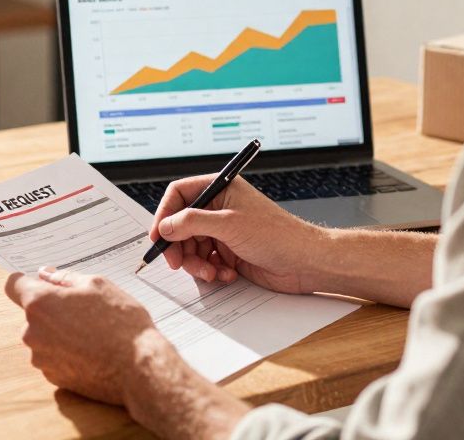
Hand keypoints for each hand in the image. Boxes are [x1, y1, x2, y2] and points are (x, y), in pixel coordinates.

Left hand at [5, 267, 251, 438]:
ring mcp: (41, 358)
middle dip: (50, 308)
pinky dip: (66, 352)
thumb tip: (45, 274)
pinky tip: (91, 350)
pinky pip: (53, 357)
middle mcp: (32, 332)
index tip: (39, 282)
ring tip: (91, 332)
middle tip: (82, 308)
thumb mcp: (97, 285)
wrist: (138, 368)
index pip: (12, 285)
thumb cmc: (120, 322)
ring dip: (58, 332)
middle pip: (32, 313)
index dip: (25, 281)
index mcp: (39, 303)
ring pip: (43, 336)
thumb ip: (65, 277)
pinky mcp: (53, 377)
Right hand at [148, 174, 329, 293]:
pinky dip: (211, 271)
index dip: (164, 214)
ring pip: (191, 247)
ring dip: (197, 263)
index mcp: (220, 189)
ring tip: (211, 273)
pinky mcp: (229, 252)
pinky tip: (227, 275)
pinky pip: (206, 261)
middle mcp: (220, 207)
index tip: (158, 236)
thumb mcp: (228, 224)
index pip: (179, 194)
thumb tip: (164, 226)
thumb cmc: (276, 235)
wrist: (305, 263)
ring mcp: (224, 231)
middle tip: (178, 264)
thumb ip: (191, 222)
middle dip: (179, 246)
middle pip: (181, 225)